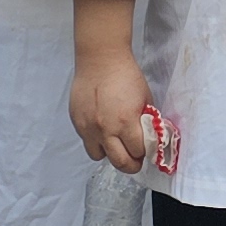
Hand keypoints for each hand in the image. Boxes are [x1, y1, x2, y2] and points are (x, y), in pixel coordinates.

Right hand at [70, 41, 156, 173]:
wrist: (101, 59)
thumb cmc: (125, 75)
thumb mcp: (144, 98)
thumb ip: (145, 120)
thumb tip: (149, 136)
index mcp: (126, 122)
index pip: (138, 151)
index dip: (144, 152)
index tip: (146, 150)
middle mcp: (105, 129)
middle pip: (119, 162)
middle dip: (131, 165)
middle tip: (135, 161)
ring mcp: (89, 127)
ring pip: (99, 156)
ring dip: (109, 153)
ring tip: (115, 144)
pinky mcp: (77, 122)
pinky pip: (87, 141)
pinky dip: (96, 140)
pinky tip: (102, 128)